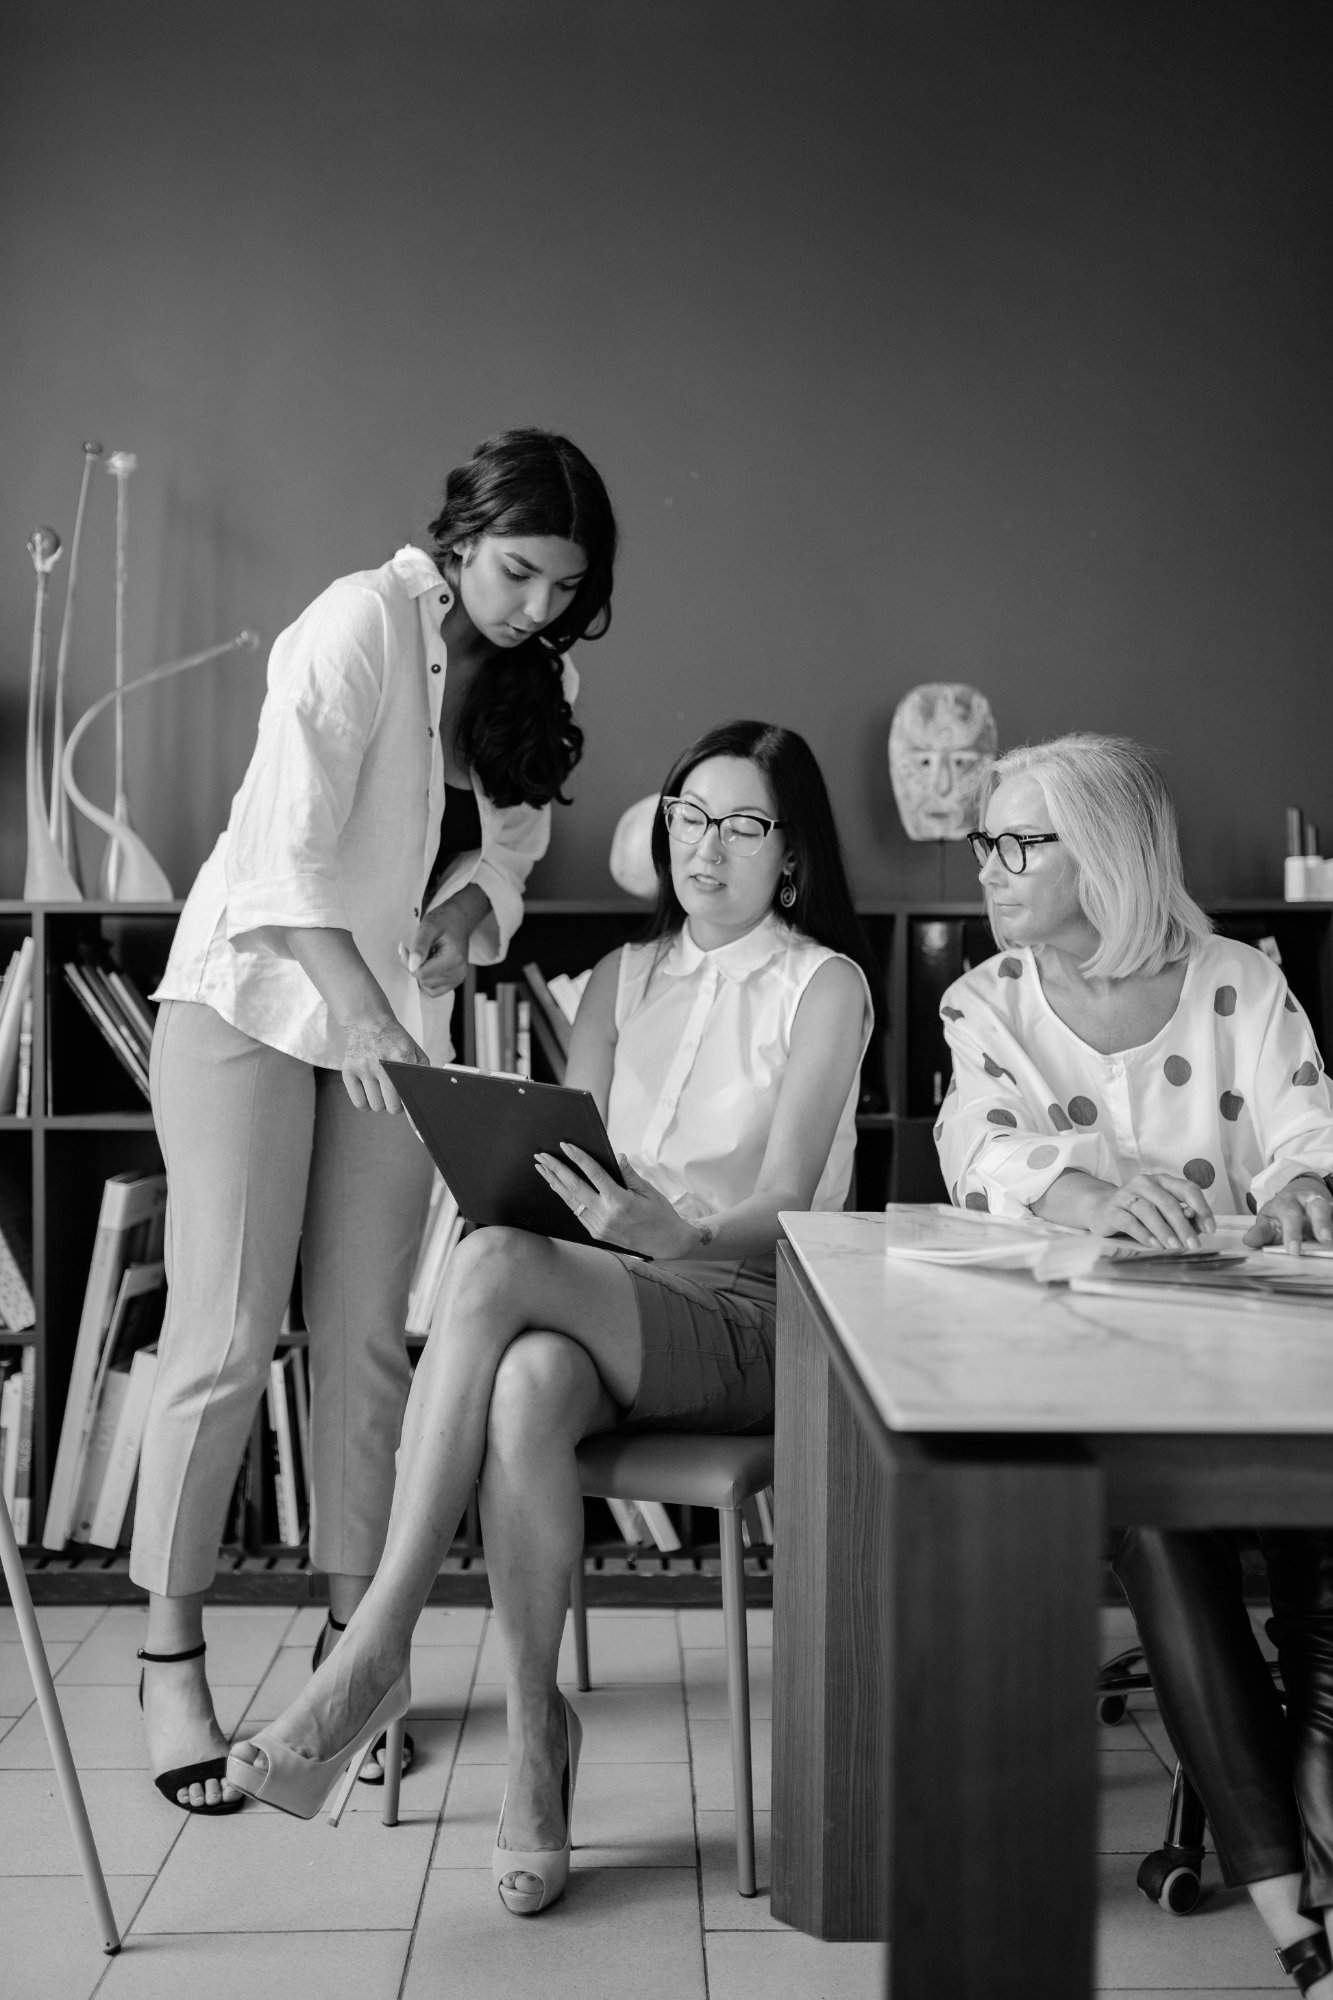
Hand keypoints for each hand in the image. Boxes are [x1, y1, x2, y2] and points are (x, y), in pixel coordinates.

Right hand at [341, 1017, 427, 1112]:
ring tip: (382, 1088)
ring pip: (376, 1107)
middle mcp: (381, 1064)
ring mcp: (363, 1067)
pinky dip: (366, 1103)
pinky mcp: (348, 1070)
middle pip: (392, 1107)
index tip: (417, 1126)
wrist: (368, 1022)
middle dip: (396, 1105)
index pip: (409, 1094)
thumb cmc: (395, 1042)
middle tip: (396, 1094)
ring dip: (381, 1102)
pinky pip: (360, 1104)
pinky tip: (370, 1092)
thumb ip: (422, 1074)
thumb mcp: (415, 1052)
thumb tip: (425, 1100)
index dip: (413, 1114)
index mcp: (402, 1058)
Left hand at [401, 900, 471, 997]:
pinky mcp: (456, 981)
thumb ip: (419, 946)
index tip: (405, 948)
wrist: (459, 920)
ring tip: (429, 954)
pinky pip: (433, 991)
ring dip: (422, 971)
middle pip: (423, 980)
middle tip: (420, 949)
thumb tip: (412, 967)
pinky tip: (431, 964)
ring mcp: (459, 978)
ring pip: (427, 986)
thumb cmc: (443, 920)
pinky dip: (427, 979)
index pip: (421, 973)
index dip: (408, 961)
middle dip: (416, 966)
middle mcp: (459, 972)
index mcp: (454, 959)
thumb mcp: (428, 927)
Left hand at [534, 1146, 699, 1258]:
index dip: (578, 1158)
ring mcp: (598, 1226)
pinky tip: (558, 1186)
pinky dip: (566, 1198)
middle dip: (556, 1169)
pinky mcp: (596, 1234)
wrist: (666, 1244)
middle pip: (574, 1188)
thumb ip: (629, 1174)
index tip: (566, 1146)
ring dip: (555, 1183)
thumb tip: (617, 1157)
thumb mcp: (648, 1191)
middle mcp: (605, 1215)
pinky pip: (577, 1212)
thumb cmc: (660, 1215)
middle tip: (542, 1156)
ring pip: (571, 1202)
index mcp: (619, 1201)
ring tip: (542, 1169)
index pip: (594, 1174)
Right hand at [1088, 1172, 1215, 1251]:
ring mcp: (1125, 1195)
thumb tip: (1199, 1227)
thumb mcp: (1163, 1213)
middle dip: (1183, 1226)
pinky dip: (1144, 1234)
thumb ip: (1182, 1218)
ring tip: (1175, 1247)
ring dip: (1164, 1230)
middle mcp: (1144, 1183)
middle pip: (1168, 1202)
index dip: (1202, 1208)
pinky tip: (1155, 1245)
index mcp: (1162, 1181)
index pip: (1187, 1188)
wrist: (1102, 1210)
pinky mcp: (1111, 1210)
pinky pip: (1129, 1222)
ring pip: (1148, 1211)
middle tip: (1194, 1245)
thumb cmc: (1140, 1213)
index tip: (1210, 1230)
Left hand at [1245, 1175, 1332, 1256]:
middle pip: (1318, 1208)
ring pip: (1330, 1210)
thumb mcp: (1267, 1220)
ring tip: (1331, 1240)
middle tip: (1324, 1240)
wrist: (1299, 1198)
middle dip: (1320, 1224)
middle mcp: (1310, 1201)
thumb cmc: (1280, 1214)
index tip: (1293, 1250)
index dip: (1292, 1232)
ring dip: (1332, 1224)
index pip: (1290, 1214)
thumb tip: (1249, 1242)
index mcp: (1288, 1202)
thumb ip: (1260, 1232)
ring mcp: (1326, 1206)